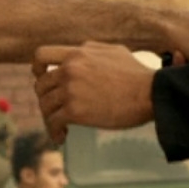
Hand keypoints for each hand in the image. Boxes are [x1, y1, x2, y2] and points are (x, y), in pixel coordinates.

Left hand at [32, 42, 155, 142]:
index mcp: (77, 53)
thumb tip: (78, 52)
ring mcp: (71, 90)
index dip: (37, 69)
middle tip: (56, 108)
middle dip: (46, 98)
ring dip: (49, 117)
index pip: (41, 55)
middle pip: (40, 85)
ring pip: (45, 105)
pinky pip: (53, 122)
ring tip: (59, 126)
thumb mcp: (112, 51)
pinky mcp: (75, 111)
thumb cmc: (137, 74)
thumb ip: (90, 50)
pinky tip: (61, 137)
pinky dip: (54, 131)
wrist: (151, 93)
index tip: (42, 78)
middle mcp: (70, 69)